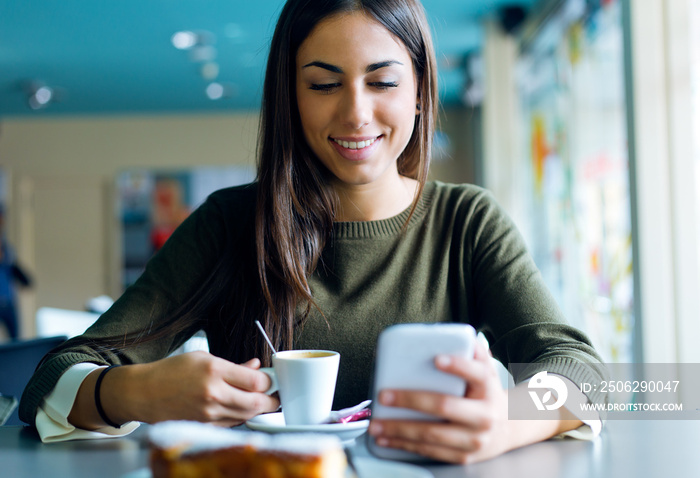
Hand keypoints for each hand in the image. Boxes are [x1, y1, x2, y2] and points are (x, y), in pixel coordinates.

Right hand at [105, 351, 279, 427]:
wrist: (144, 393)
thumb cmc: (172, 372)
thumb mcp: (205, 358)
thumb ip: (234, 366)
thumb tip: (257, 366)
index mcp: (214, 370)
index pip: (256, 381)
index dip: (269, 382)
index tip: (270, 380)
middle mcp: (212, 394)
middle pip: (256, 403)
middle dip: (271, 400)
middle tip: (275, 396)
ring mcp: (208, 414)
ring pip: (246, 416)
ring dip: (257, 410)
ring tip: (260, 401)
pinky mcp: (204, 426)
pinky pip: (232, 424)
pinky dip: (241, 417)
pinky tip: (240, 409)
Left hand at [368, 342, 579, 463]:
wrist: (509, 429)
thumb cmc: (486, 393)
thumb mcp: (487, 370)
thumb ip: (474, 351)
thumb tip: (458, 333)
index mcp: (488, 388)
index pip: (478, 373)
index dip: (458, 366)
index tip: (436, 359)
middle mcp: (484, 415)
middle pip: (445, 406)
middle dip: (411, 400)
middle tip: (384, 395)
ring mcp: (474, 439)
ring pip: (433, 435)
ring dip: (400, 430)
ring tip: (376, 424)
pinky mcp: (464, 456)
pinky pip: (431, 451)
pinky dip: (406, 445)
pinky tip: (387, 439)